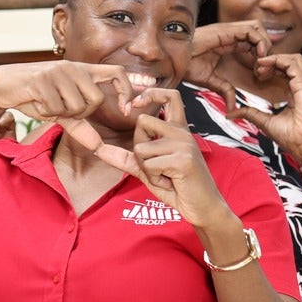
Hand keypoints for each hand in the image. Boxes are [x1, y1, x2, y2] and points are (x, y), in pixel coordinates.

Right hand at [0, 61, 133, 156]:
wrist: (1, 84)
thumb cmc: (33, 96)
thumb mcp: (59, 111)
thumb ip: (79, 126)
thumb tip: (98, 147)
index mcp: (82, 71)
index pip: (117, 73)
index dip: (126, 90)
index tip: (125, 109)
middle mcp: (73, 67)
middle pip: (95, 100)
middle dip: (80, 114)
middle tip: (61, 110)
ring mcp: (58, 72)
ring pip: (75, 106)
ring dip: (60, 113)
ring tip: (45, 104)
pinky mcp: (42, 80)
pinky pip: (55, 108)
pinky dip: (45, 112)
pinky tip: (35, 102)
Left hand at [125, 90, 233, 230]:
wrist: (203, 208)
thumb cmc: (177, 187)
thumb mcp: (148, 170)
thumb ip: (126, 158)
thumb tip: (98, 150)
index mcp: (178, 130)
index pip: (170, 96)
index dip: (150, 94)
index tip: (135, 104)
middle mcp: (182, 132)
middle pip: (142, 124)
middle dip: (139, 148)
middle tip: (156, 166)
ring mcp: (184, 144)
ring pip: (141, 149)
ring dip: (147, 170)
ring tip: (166, 177)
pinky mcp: (182, 160)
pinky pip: (148, 166)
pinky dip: (154, 179)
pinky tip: (170, 182)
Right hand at [186, 20, 272, 110]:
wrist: (174, 61)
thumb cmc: (187, 67)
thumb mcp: (211, 81)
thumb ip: (225, 91)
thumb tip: (233, 110)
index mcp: (227, 44)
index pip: (252, 45)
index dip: (260, 58)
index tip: (259, 75)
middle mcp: (230, 35)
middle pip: (259, 35)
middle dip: (266, 52)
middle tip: (262, 70)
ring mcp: (228, 31)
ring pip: (258, 30)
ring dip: (265, 45)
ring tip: (261, 62)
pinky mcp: (227, 30)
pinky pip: (252, 31)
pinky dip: (260, 42)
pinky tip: (257, 57)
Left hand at [232, 54, 301, 163]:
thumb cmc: (293, 139)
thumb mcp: (265, 122)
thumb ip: (250, 113)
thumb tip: (231, 113)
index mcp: (295, 93)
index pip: (285, 71)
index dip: (270, 68)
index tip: (255, 75)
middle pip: (290, 61)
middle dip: (271, 60)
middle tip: (255, 69)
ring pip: (293, 59)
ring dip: (274, 58)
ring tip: (259, 67)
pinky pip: (293, 64)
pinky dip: (277, 60)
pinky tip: (264, 67)